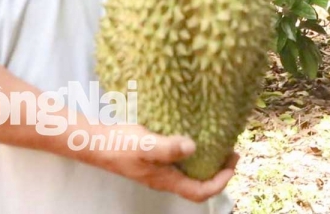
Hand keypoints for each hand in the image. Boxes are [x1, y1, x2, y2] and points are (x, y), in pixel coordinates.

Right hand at [80, 124, 237, 202]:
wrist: (97, 143)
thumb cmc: (120, 145)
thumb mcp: (145, 145)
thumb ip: (167, 147)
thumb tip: (192, 147)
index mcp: (166, 180)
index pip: (199, 191)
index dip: (220, 181)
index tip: (232, 163)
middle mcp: (166, 178)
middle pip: (199, 185)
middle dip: (219, 171)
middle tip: (232, 152)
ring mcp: (160, 170)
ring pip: (191, 174)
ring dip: (208, 162)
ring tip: (220, 144)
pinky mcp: (156, 160)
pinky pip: (182, 163)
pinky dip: (195, 154)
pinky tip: (197, 137)